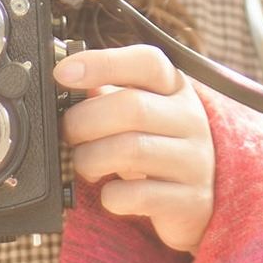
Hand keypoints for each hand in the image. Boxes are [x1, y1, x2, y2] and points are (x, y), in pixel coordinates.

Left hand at [54, 43, 214, 252]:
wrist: (199, 197)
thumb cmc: (157, 145)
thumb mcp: (140, 112)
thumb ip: (106, 95)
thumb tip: (65, 81)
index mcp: (175, 87)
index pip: (147, 62)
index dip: (102, 64)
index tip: (63, 73)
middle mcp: (190, 119)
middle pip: (131, 108)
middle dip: (83, 121)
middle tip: (67, 134)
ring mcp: (194, 160)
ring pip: (132, 151)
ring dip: (90, 159)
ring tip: (83, 164)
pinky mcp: (189, 200)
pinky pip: (139, 196)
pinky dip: (112, 196)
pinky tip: (110, 193)